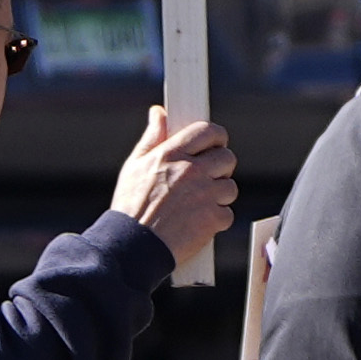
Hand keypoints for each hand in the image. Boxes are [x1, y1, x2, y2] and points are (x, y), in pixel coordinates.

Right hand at [114, 109, 237, 268]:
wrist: (133, 247)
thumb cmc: (130, 207)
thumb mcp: (135, 166)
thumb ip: (152, 137)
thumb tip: (159, 113)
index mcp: (172, 154)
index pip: (208, 131)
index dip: (216, 136)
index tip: (215, 143)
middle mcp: (191, 171)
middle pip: (227, 157)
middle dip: (220, 166)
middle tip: (207, 177)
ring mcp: (205, 195)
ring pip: (230, 187)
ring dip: (219, 195)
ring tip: (198, 204)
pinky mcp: (213, 219)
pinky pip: (227, 214)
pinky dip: (216, 220)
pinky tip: (198, 223)